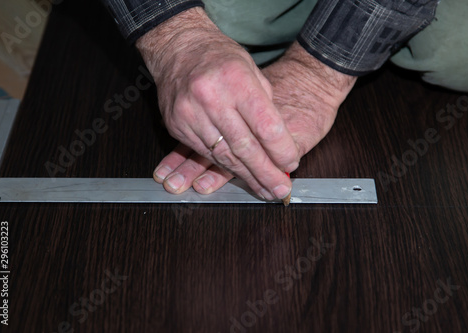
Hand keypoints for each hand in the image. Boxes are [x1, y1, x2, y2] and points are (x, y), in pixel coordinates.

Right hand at [136, 8, 299, 199]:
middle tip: (280, 190)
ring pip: (223, 156)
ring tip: (263, 189)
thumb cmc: (219, 57)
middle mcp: (211, 98)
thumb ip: (265, 105)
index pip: (266, 126)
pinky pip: (205, 153)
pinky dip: (223, 167)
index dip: (281, 151)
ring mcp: (190, 113)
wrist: (178, 48)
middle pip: (245, 147)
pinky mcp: (177, 125)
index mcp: (236, 80)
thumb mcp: (252, 70)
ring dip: (246, 176)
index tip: (291, 164)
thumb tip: (278, 144)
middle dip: (266, 173)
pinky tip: (238, 174)